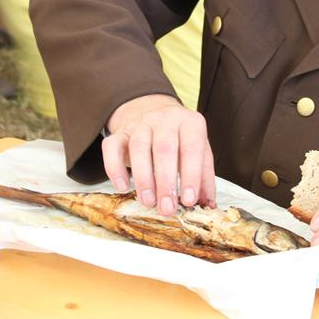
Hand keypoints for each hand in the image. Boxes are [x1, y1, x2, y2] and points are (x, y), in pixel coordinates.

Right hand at [102, 94, 216, 214]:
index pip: (192, 148)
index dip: (191, 175)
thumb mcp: (199, 151)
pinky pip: (112, 147)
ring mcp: (140, 123)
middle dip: (165, 182)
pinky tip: (122, 186)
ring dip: (143, 178)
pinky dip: (115, 168)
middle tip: (166, 208)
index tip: (189, 200)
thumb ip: (204, 177)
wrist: (152, 110)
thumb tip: (207, 206)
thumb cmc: (180, 138)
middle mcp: (165, 119)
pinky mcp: (119, 132)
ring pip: (138, 148)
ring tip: (148, 201)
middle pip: (164, 148)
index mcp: (190, 123)